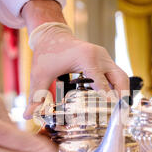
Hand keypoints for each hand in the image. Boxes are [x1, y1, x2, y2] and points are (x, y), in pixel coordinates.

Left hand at [21, 0, 128, 118]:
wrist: (51, 35)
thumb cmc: (46, 54)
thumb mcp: (39, 76)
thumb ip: (36, 97)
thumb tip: (28, 116)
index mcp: (86, 59)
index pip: (102, 84)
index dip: (108, 101)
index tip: (113, 116)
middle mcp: (100, 56)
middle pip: (120, 79)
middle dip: (123, 97)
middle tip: (123, 116)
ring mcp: (104, 56)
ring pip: (121, 76)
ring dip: (123, 93)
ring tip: (122, 112)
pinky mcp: (104, 59)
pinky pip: (116, 74)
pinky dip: (118, 87)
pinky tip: (115, 102)